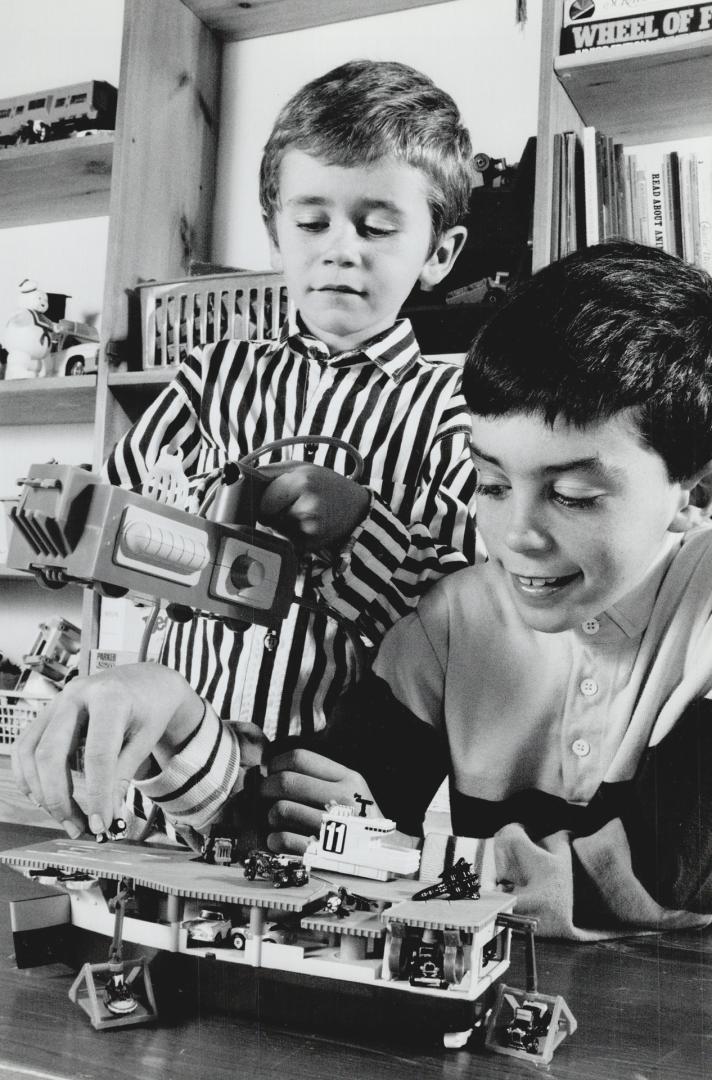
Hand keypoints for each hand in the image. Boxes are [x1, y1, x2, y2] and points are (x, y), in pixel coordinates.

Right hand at [11, 663, 203, 838]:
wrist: (146, 682)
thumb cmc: (150, 708)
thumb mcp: (146, 739)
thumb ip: (122, 775)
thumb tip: (106, 817)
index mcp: (109, 697)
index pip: (97, 754)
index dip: (96, 794)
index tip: (100, 824)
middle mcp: (76, 695)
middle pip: (50, 753)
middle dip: (59, 798)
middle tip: (78, 827)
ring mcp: (57, 702)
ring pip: (29, 752)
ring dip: (41, 792)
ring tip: (66, 817)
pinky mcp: (47, 712)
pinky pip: (24, 747)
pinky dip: (29, 776)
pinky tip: (46, 797)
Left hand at [258, 464, 368, 550]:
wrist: (356, 509)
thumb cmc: (326, 485)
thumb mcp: (301, 467)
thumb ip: (271, 471)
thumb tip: (241, 476)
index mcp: (303, 482)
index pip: (263, 500)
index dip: (264, 499)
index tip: (271, 497)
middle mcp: (308, 507)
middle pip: (267, 517)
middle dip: (271, 512)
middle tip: (289, 504)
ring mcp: (310, 529)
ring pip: (275, 529)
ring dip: (280, 524)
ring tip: (300, 513)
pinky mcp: (311, 545)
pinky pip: (286, 541)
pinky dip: (290, 535)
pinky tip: (305, 526)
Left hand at [260, 748, 378, 852]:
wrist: (384, 857)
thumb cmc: (359, 819)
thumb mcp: (352, 786)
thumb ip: (321, 773)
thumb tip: (273, 762)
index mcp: (348, 779)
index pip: (300, 758)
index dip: (276, 762)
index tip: (271, 771)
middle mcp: (342, 800)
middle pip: (286, 782)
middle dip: (266, 787)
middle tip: (264, 794)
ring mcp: (332, 828)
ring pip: (280, 809)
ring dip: (270, 815)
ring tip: (276, 819)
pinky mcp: (320, 854)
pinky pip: (281, 839)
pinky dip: (273, 839)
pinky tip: (279, 839)